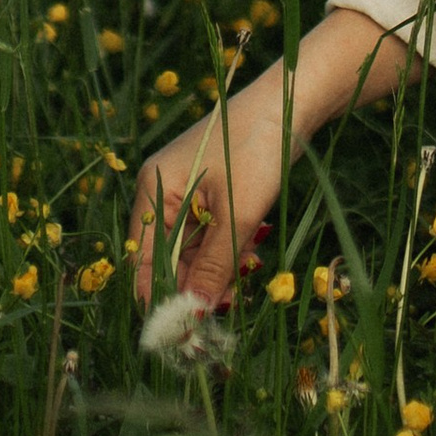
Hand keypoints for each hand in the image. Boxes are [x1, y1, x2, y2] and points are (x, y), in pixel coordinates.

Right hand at [129, 14, 405, 305]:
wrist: (292, 101)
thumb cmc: (257, 149)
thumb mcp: (237, 214)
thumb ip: (214, 266)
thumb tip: (194, 314)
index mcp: (154, 191)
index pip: (143, 261)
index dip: (160, 300)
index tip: (183, 335)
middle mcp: (163, 193)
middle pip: (169, 260)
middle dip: (197, 288)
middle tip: (228, 311)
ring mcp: (187, 193)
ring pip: (194, 252)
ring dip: (218, 273)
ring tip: (247, 277)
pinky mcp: (212, 194)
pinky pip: (211, 237)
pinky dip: (229, 254)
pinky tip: (252, 258)